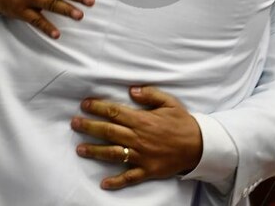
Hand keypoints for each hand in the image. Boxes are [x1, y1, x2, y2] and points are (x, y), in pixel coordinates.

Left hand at [71, 86, 202, 190]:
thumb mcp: (169, 102)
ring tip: (79, 149)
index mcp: (143, 120)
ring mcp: (142, 155)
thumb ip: (150, 94)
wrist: (199, 145)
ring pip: (113, 153)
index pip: (115, 112)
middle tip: (74, 123)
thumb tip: (131, 90)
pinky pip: (129, 177)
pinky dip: (116, 181)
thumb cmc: (182, 122)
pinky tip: (104, 183)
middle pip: (109, 131)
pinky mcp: (147, 170)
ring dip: (95, 151)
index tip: (85, 104)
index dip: (98, 107)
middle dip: (89, 127)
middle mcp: (139, 138)